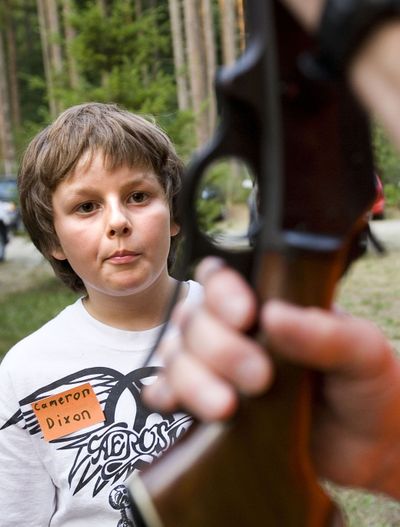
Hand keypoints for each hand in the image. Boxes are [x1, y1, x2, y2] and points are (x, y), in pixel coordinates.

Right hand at [144, 257, 399, 498]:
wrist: (368, 444)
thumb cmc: (366, 384)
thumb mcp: (363, 352)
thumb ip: (326, 334)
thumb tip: (274, 316)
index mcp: (268, 303)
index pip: (221, 278)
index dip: (220, 292)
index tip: (244, 317)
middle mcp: (235, 330)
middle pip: (194, 320)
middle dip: (218, 349)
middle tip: (259, 378)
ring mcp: (218, 367)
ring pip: (175, 354)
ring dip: (190, 378)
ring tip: (226, 408)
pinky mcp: (207, 403)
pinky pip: (167, 390)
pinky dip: (165, 395)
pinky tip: (176, 406)